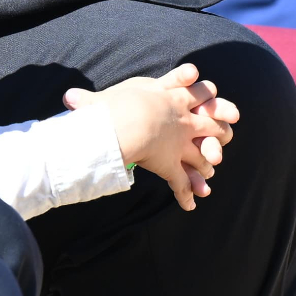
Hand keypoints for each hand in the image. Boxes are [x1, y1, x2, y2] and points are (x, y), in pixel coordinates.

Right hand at [64, 64, 238, 211]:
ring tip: (211, 171)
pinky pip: (182, 183)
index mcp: (171, 96)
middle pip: (212, 122)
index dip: (205, 93)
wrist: (127, 121)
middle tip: (227, 133)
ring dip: (208, 163)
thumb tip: (68, 97)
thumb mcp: (100, 99)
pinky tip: (190, 205)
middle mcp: (182, 119)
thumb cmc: (113, 106)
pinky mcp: (172, 164)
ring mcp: (180, 143)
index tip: (212, 92)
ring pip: (203, 154)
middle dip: (221, 128)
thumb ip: (87, 100)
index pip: (197, 90)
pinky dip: (187, 195)